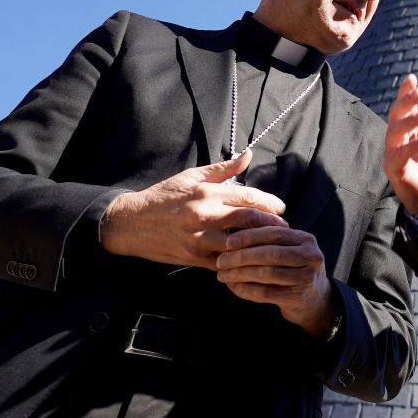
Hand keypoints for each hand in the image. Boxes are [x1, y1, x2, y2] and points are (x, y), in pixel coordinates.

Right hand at [101, 150, 286, 269]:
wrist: (132, 222)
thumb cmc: (164, 196)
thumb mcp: (192, 177)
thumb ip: (223, 169)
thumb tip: (248, 155)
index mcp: (207, 193)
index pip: (247, 197)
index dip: (269, 203)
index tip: (281, 208)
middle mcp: (205, 215)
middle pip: (248, 220)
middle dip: (271, 224)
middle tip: (284, 227)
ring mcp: (199, 239)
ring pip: (238, 244)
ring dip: (258, 245)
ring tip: (273, 244)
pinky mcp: (194, 258)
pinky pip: (223, 263)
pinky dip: (239, 263)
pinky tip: (251, 261)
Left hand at [218, 226, 336, 336]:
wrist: (314, 300)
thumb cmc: (294, 269)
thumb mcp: (290, 250)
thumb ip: (271, 241)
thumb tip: (233, 234)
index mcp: (306, 240)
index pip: (274, 233)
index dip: (249, 236)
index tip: (228, 242)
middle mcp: (310, 256)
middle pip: (270, 253)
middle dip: (242, 256)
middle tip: (221, 260)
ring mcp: (306, 278)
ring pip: (266, 273)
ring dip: (240, 274)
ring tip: (222, 274)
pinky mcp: (296, 297)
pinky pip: (264, 293)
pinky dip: (245, 289)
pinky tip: (232, 287)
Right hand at [384, 74, 417, 215]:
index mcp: (409, 131)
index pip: (404, 108)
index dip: (405, 93)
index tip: (412, 79)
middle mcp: (398, 140)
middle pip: (395, 116)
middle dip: (405, 102)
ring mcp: (393, 154)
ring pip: (394, 132)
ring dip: (409, 121)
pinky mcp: (394, 170)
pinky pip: (398, 155)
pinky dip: (411, 146)